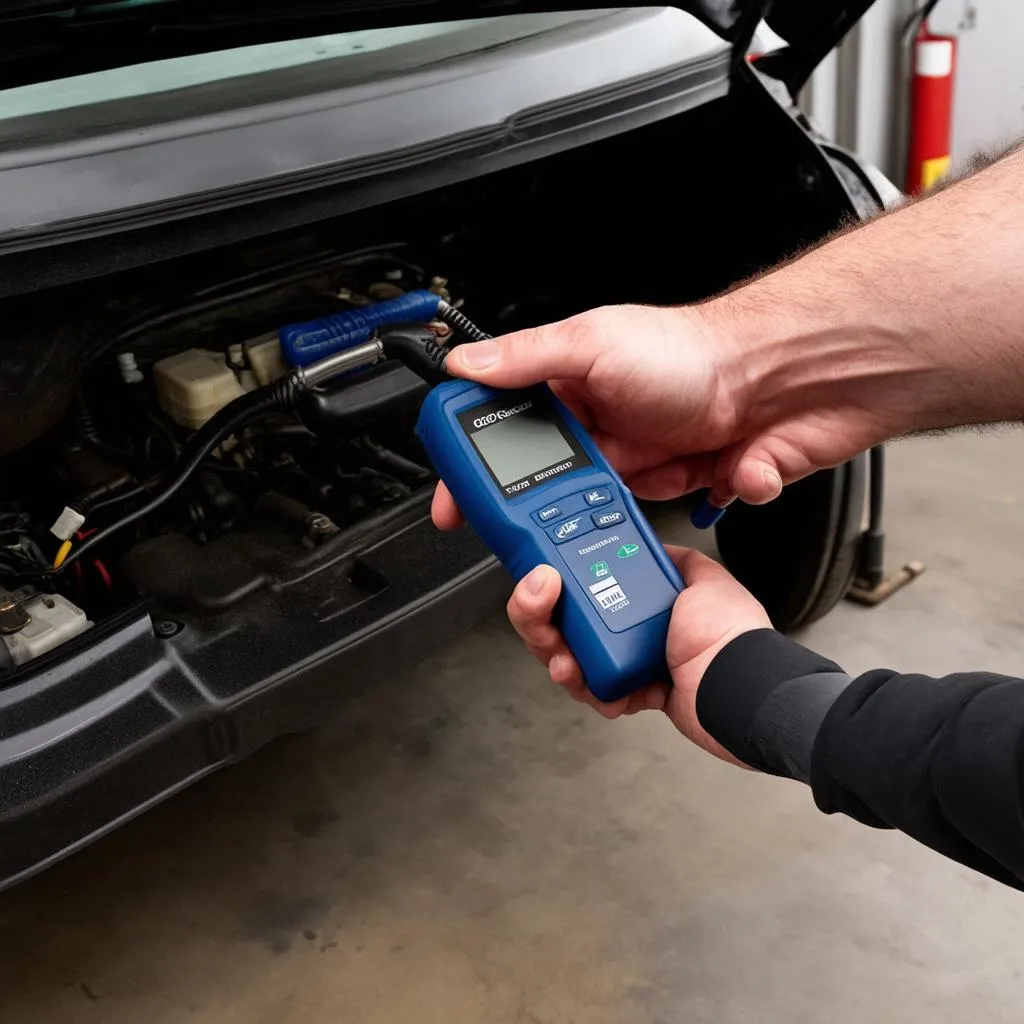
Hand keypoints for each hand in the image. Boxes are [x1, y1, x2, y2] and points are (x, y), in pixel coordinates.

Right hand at [431, 301, 892, 530]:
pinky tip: (714, 471)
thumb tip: (463, 365)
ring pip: (600, 514)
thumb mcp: (596, 342)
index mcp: (572, 389)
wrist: (791, 377)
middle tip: (543, 520)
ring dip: (614, 516)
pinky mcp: (680, 487)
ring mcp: (641, 460)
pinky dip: (690, 502)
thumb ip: (527, 359)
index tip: (455, 502)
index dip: (475, 470)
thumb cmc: (698, 351)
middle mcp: (602, 427)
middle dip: (545, 509)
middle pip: (548, 485)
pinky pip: (664, 518)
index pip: (505, 433)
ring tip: (640, 493)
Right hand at [506, 545, 771, 764]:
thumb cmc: (729, 634)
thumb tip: (651, 540)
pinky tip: (593, 683)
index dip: (557, 580)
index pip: (585, 583)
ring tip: (564, 657)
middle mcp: (632, 630)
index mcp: (644, 599)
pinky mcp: (629, 695)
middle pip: (565, 623)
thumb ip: (672, 557)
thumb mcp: (702, 576)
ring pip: (570, 658)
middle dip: (540, 618)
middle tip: (537, 603)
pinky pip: (594, 691)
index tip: (543, 574)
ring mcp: (628, 664)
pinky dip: (589, 689)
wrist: (739, 686)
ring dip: (557, 655)